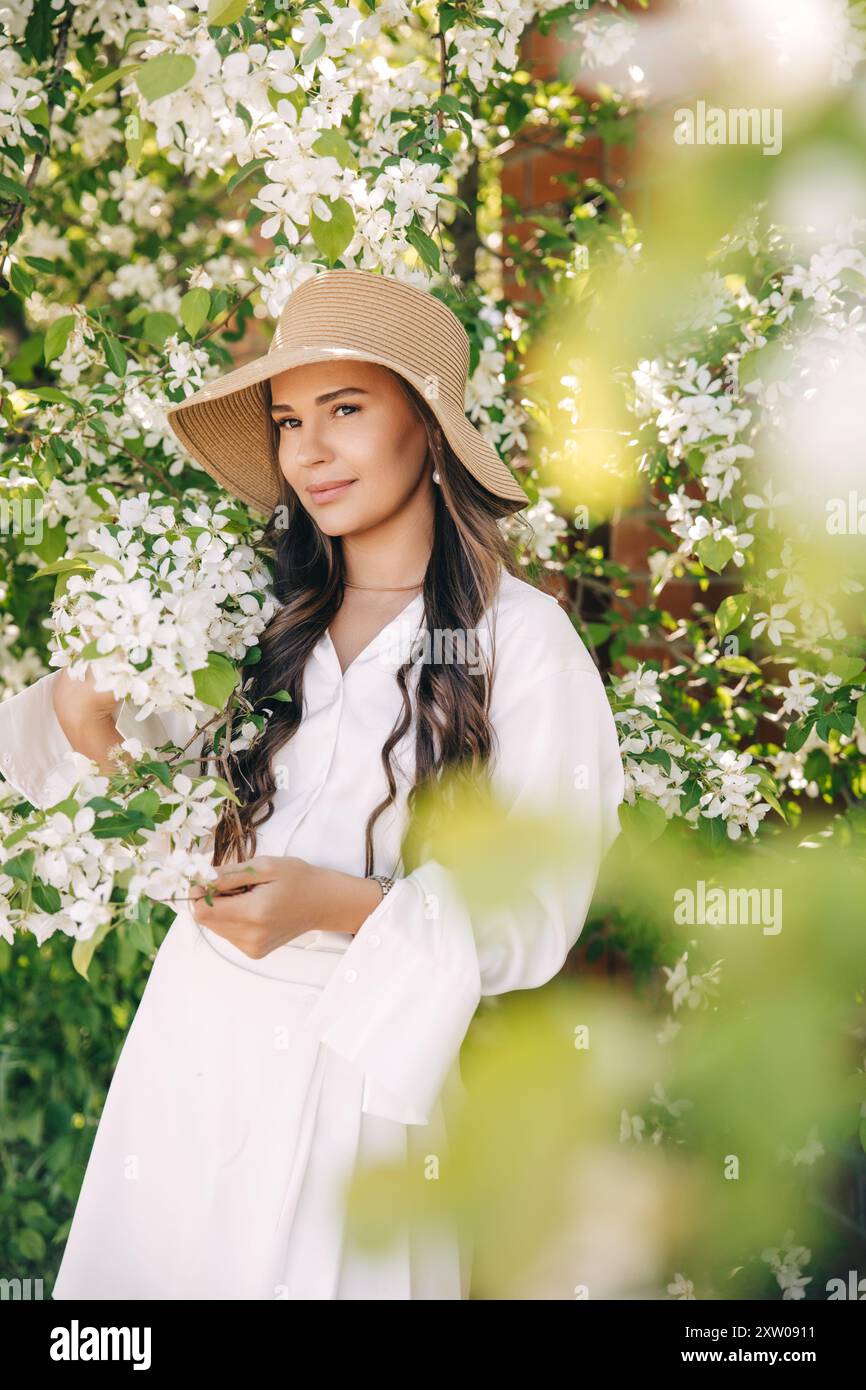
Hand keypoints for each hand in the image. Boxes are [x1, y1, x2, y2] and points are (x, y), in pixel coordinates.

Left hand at [189, 856, 318, 958]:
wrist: (323, 902)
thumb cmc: (298, 879)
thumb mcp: (265, 866)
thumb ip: (229, 875)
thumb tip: (200, 880)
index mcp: (254, 913)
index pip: (202, 911)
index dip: (199, 893)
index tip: (210, 878)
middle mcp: (250, 936)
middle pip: (206, 920)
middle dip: (213, 899)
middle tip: (237, 885)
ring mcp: (252, 947)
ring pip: (215, 927)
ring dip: (223, 908)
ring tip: (249, 897)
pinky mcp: (254, 952)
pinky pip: (228, 933)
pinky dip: (233, 918)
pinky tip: (253, 909)